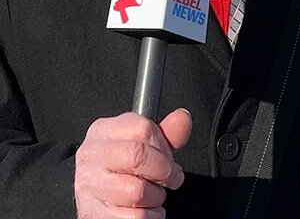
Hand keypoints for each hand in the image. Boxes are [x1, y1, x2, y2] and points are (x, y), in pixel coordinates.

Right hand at [74, 109, 191, 218]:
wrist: (95, 199)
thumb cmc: (122, 169)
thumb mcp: (143, 145)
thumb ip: (166, 133)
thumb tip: (182, 118)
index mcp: (104, 131)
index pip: (143, 129)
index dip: (165, 147)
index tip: (168, 158)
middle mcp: (92, 156)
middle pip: (137, 156)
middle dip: (164, 171)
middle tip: (171, 178)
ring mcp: (89, 185)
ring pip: (136, 191)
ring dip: (156, 196)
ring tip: (152, 194)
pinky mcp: (93, 213)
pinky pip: (135, 217)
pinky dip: (149, 215)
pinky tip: (144, 209)